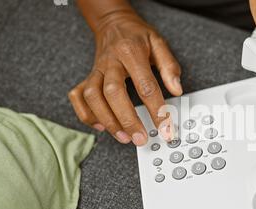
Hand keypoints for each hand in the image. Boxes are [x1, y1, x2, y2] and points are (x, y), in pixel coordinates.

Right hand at [69, 9, 181, 144]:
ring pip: (93, 97)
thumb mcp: (159, 43)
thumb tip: (177, 90)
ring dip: (107, 120)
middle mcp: (110, 62)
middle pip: (113, 93)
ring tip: (124, 137)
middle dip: (127, 119)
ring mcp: (96, 70)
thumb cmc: (138, 36)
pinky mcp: (88, 76)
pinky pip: (78, 97)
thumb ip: (169, 67)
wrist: (113, 23)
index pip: (146, 86)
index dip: (157, 110)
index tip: (166, 129)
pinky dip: (87, 114)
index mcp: (131, 52)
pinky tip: (101, 126)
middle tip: (141, 138)